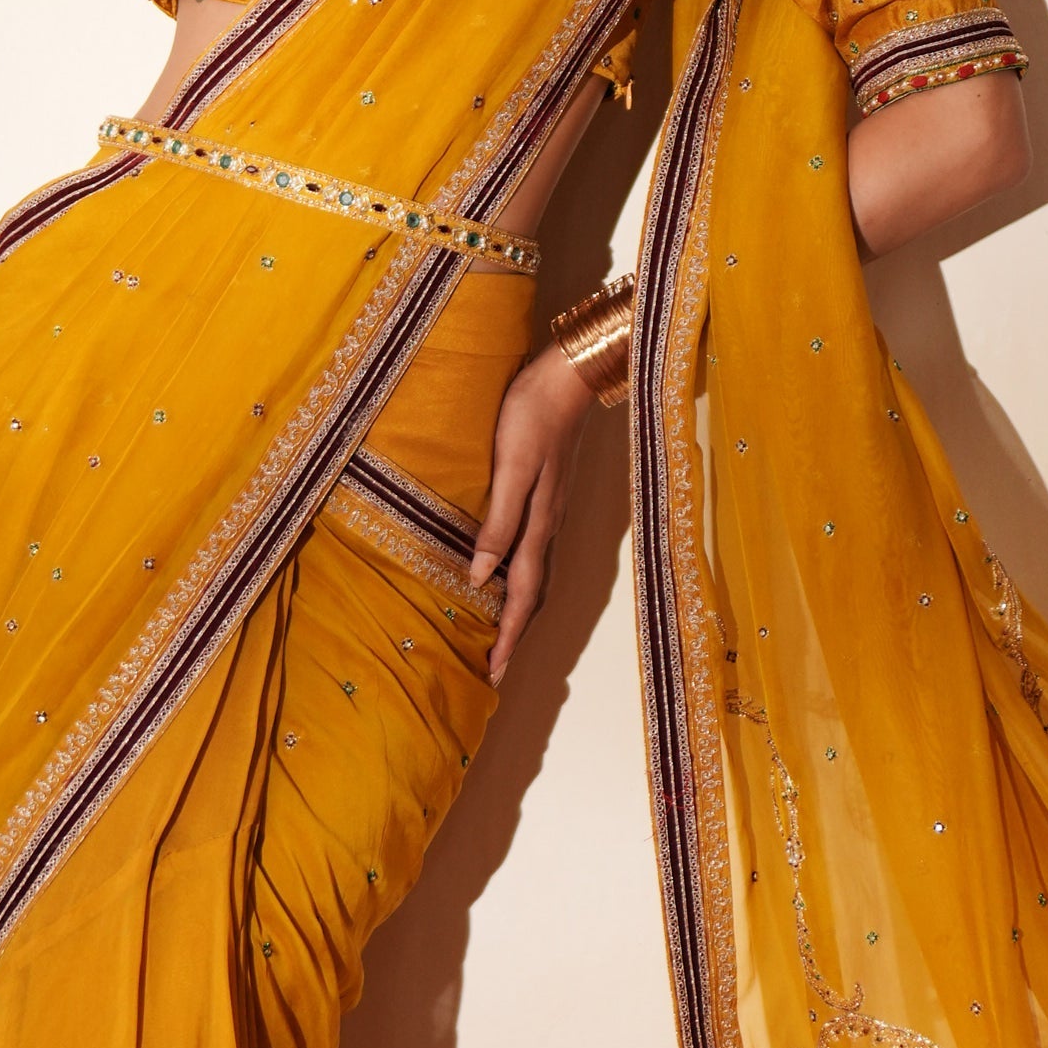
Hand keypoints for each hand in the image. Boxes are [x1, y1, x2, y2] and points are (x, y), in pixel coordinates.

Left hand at [471, 344, 596, 685]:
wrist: (566, 375)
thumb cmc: (531, 415)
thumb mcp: (511, 467)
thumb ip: (498, 521)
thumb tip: (480, 576)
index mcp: (539, 525)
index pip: (520, 595)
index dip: (506, 635)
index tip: (494, 672)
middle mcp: (548, 526)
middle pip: (530, 594)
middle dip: (513, 634)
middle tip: (496, 669)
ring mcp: (550, 512)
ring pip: (534, 576)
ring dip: (517, 610)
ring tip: (499, 636)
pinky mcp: (546, 496)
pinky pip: (533, 553)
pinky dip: (520, 578)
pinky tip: (506, 576)